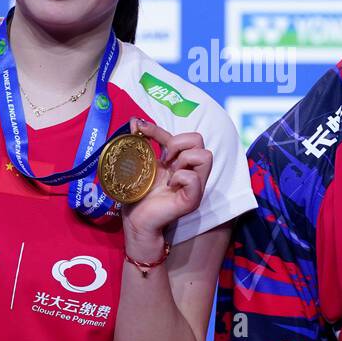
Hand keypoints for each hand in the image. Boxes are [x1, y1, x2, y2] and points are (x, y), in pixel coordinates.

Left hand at [120, 118, 212, 248]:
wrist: (136, 219)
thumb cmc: (139, 193)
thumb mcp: (142, 163)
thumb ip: (143, 143)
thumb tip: (135, 120)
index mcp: (180, 162)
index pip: (181, 135)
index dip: (160, 129)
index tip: (140, 129)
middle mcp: (191, 171)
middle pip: (200, 140)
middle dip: (178, 143)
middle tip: (163, 160)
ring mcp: (195, 186)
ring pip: (205, 155)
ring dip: (183, 159)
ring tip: (169, 174)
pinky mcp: (192, 199)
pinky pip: (194, 179)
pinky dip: (180, 178)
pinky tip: (169, 186)